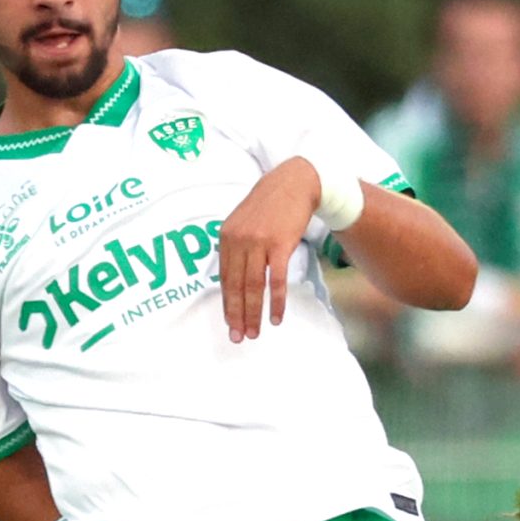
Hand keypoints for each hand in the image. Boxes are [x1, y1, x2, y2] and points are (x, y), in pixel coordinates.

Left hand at [219, 160, 321, 341]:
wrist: (295, 183)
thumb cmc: (271, 204)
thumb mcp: (244, 221)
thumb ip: (237, 245)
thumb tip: (235, 274)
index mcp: (226, 236)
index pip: (224, 278)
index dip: (227, 304)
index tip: (229, 324)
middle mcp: (238, 240)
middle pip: (236, 286)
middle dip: (237, 315)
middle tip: (238, 337)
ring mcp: (258, 243)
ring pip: (253, 287)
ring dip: (254, 313)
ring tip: (255, 332)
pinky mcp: (279, 245)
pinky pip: (276, 280)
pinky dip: (276, 302)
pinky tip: (277, 317)